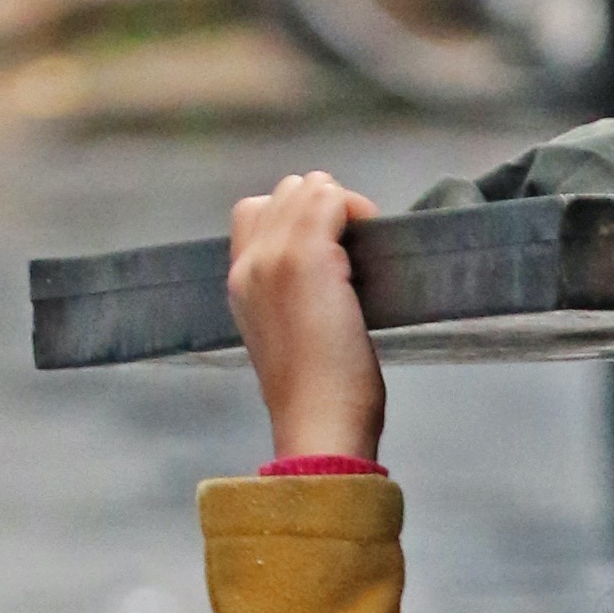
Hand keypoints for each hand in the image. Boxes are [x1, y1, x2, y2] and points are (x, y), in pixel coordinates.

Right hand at [226, 168, 386, 463]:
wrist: (317, 424)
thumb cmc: (315, 396)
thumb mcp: (286, 336)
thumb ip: (289, 296)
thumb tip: (328, 268)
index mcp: (238, 282)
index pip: (255, 213)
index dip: (297, 221)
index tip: (332, 253)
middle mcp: (249, 262)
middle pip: (284, 193)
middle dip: (323, 208)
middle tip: (355, 248)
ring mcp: (277, 255)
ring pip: (308, 188)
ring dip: (342, 207)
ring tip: (364, 246)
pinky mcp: (310, 257)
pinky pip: (334, 200)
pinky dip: (358, 211)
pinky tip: (375, 238)